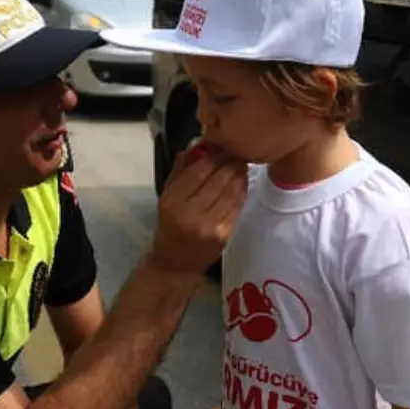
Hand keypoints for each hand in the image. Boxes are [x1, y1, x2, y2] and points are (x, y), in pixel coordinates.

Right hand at [150, 145, 246, 275]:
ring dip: (239, 175)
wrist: (176, 264)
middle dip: (230, 163)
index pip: (198, 172)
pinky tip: (242, 182)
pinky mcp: (223, 235)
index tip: (222, 146)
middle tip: (237, 152)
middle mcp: (190, 213)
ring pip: (231, 192)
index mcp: (172, 201)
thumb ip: (181, 170)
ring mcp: (209, 225)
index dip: (213, 156)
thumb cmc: (169, 226)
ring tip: (242, 164)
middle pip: (218, 180)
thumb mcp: (167, 197)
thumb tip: (199, 144)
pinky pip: (237, 206)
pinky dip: (242, 191)